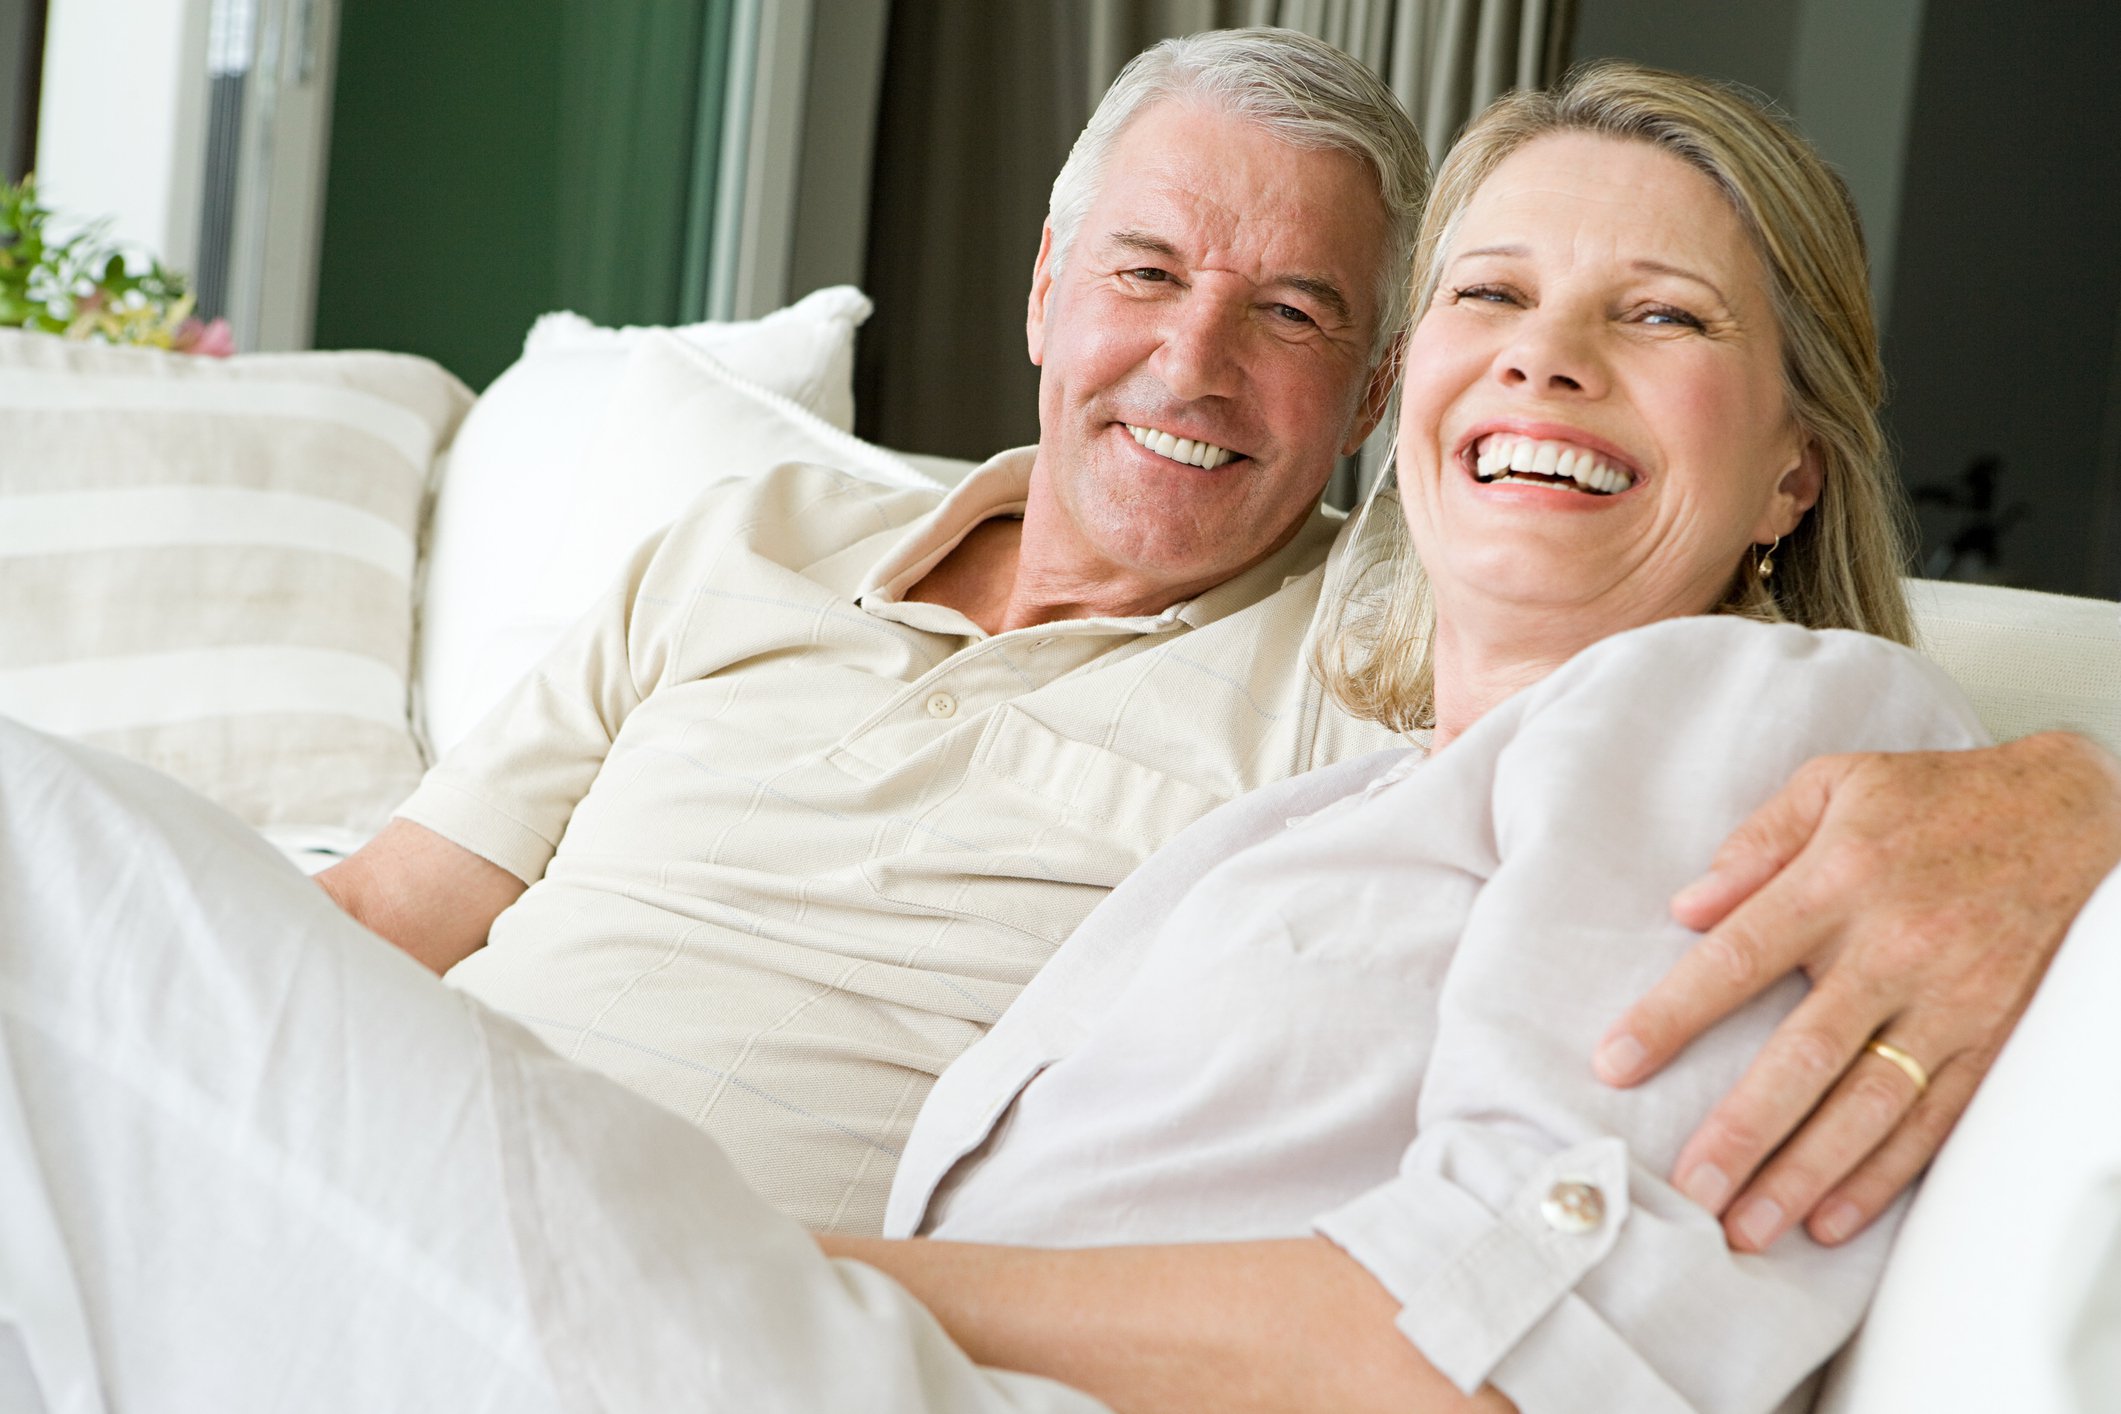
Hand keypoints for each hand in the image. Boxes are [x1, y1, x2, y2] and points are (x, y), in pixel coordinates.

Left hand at [1593, 732, 2120, 1251]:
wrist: (2076, 813)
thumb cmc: (1938, 801)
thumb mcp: (1836, 785)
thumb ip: (1755, 844)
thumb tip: (1686, 906)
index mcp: (1839, 880)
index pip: (1738, 957)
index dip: (1672, 1015)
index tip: (1616, 1063)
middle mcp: (1895, 948)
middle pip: (1804, 1055)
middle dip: (1742, 1130)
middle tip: (1688, 1188)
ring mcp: (1951, 1000)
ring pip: (1870, 1106)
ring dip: (1806, 1175)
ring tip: (1749, 1225)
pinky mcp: (1996, 1037)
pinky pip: (1936, 1120)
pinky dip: (1884, 1176)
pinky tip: (1833, 1217)